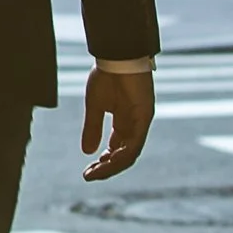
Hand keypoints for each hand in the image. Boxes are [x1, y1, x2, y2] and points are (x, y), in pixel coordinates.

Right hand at [82, 65, 153, 180]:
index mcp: (123, 122)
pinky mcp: (145, 116)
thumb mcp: (95, 106)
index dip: (103, 163)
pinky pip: (136, 141)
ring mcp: (141, 122)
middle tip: (89, 176)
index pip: (116, 150)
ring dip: (114, 165)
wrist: (117, 55)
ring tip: (97, 172)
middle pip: (124, 155)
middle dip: (107, 168)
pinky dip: (123, 153)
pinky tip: (109, 160)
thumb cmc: (107, 75)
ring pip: (130, 153)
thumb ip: (92, 128)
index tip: (87, 171)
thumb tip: (87, 152)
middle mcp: (134, 125)